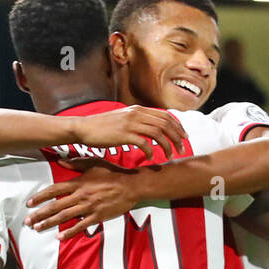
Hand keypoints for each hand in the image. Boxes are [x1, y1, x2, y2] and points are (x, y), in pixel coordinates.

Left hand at [27, 162, 157, 237]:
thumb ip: (76, 163)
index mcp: (78, 183)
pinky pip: (81, 226)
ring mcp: (89, 207)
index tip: (29, 203)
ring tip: (38, 228)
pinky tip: (60, 237)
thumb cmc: (113, 173)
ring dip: (50, 223)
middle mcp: (81, 196)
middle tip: (28, 221)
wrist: (131, 185)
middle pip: (56, 206)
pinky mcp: (98, 216)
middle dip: (40, 214)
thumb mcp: (94, 163)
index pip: (54, 190)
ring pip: (65, 216)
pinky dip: (70, 232)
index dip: (40, 197)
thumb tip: (60, 161)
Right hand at [70, 105, 186, 161]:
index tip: (184, 136)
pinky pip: (144, 143)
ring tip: (170, 156)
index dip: (178, 126)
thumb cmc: (103, 126)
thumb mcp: (124, 117)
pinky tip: (151, 158)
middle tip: (182, 148)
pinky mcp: (124, 134)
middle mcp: (136, 114)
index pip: (165, 115)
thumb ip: (139, 120)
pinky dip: (151, 151)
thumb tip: (154, 127)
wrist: (84, 128)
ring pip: (158, 133)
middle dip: (177, 137)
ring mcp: (130, 123)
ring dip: (167, 146)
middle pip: (165, 124)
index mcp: (138, 109)